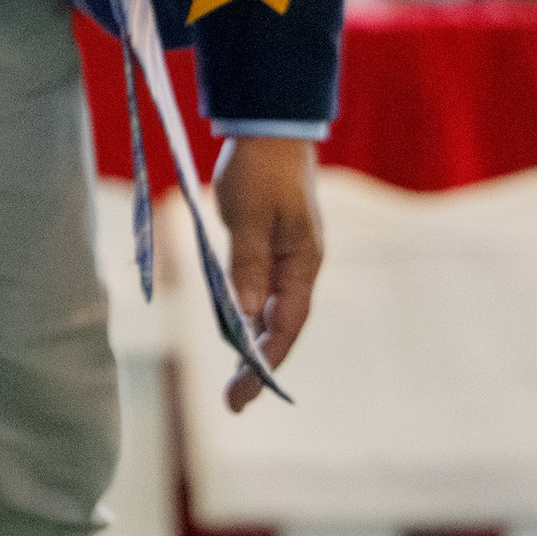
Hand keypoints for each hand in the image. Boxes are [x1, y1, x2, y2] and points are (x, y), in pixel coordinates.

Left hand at [213, 135, 323, 411]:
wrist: (268, 131)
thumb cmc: (260, 170)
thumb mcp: (250, 216)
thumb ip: (246, 264)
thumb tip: (245, 314)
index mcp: (302, 263)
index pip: (285, 325)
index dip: (266, 362)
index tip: (245, 393)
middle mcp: (297, 268)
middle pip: (279, 328)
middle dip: (258, 366)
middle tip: (234, 404)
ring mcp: (284, 260)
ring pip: (268, 314)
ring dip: (251, 346)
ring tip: (234, 383)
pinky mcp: (267, 249)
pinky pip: (258, 293)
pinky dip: (246, 318)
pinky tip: (234, 336)